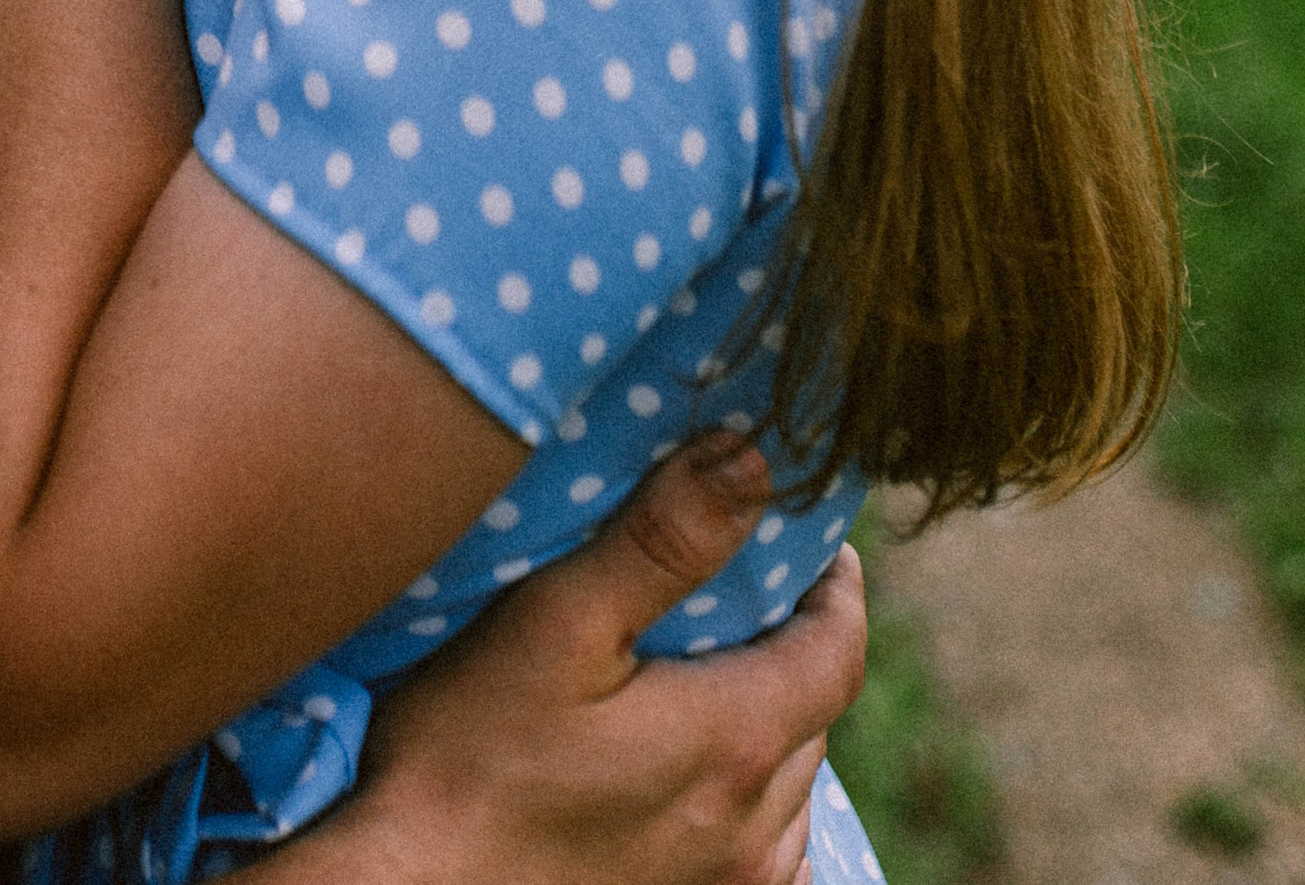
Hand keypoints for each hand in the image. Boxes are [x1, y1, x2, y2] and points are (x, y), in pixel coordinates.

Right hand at [281, 436, 863, 884]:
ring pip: (790, 780)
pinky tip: (690, 766)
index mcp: (737, 742)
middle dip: (789, 640)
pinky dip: (747, 793)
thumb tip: (751, 461)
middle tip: (737, 585)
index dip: (833, 583)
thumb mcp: (554, 622)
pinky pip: (762, 846)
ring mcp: (728, 883)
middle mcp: (755, 828)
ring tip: (704, 667)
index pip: (839, 648)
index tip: (807, 535)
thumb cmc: (465, 758)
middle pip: (813, 710)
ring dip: (768, 718)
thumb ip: (661, 540)